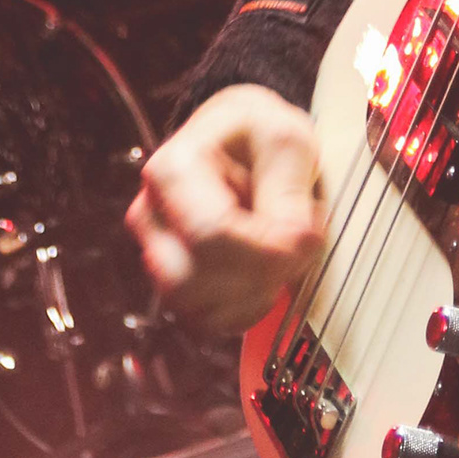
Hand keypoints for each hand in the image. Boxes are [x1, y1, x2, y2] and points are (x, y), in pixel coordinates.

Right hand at [126, 85, 324, 332]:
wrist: (242, 139)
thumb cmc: (261, 134)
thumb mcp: (287, 140)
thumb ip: (289, 190)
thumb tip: (296, 245)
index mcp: (172, 170)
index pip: (210, 235)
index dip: (264, 251)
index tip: (306, 239)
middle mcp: (152, 216)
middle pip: (194, 282)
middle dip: (257, 276)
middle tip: (299, 246)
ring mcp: (158, 255)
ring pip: (198, 311)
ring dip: (255, 294)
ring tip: (283, 253)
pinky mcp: (176, 284)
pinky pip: (207, 323)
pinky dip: (247, 309)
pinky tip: (267, 273)